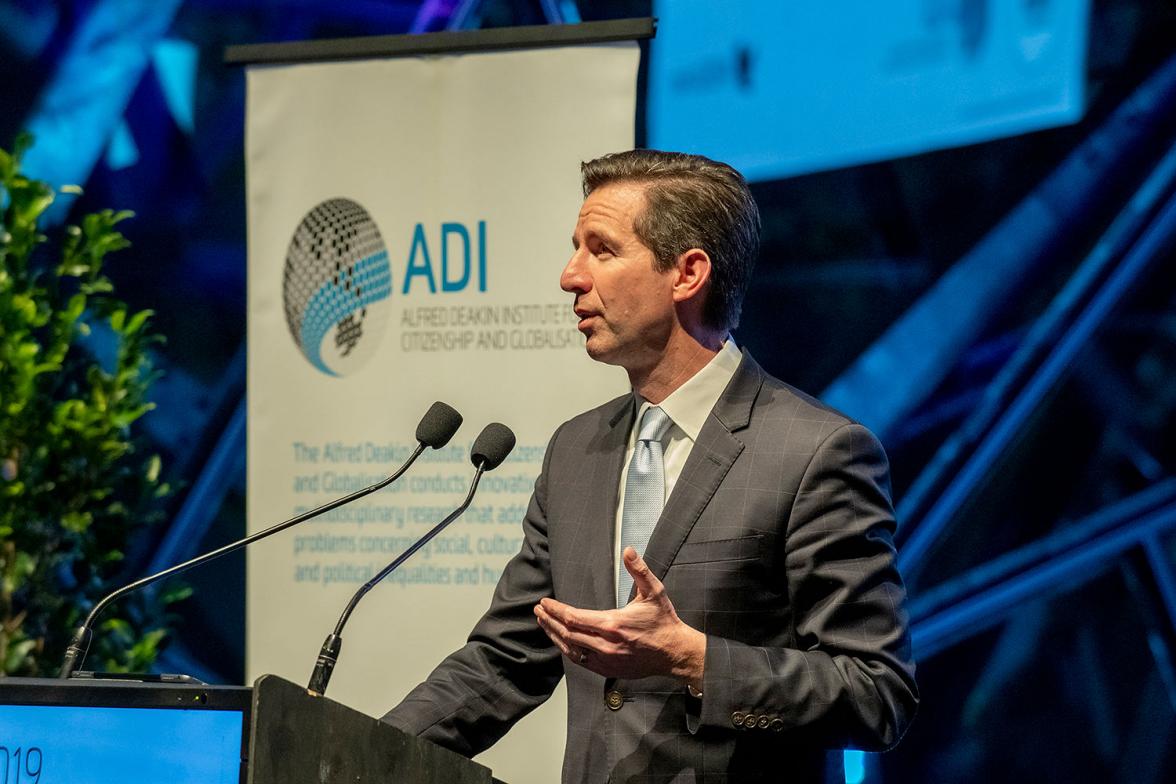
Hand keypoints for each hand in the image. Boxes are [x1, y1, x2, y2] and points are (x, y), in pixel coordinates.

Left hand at [534, 547, 705, 689]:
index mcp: (613, 625)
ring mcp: (606, 660)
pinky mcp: (608, 670)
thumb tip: (628, 551)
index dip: (556, 610)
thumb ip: (639, 570)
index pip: (574, 617)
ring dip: (555, 635)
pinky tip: (562, 641)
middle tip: (538, 610)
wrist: (674, 652)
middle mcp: (606, 645)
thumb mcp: (654, 592)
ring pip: (571, 649)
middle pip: (567, 633)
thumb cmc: (663, 621)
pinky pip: (581, 661)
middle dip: (550, 620)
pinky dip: (568, 650)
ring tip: (544, 624)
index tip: (545, 602)